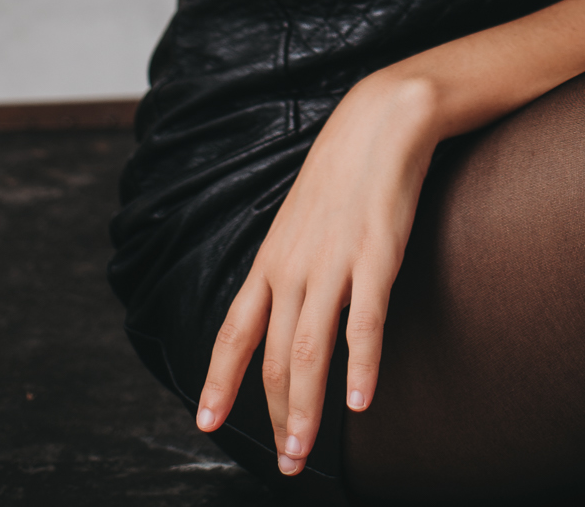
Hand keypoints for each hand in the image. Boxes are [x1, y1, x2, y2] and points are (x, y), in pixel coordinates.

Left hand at [194, 67, 440, 476]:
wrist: (379, 121)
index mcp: (272, 259)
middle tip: (287, 463)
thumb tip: (294, 311)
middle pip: (276, 357)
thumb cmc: (344, 173)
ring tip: (303, 454)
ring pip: (309, 351)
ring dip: (304, 411)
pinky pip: (363, 322)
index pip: (234, 331)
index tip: (205, 423)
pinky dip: (360, 366)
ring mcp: (333, 262)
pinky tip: (360, 402)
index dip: (218, 379)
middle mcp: (293, 267)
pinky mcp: (376, 255)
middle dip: (276, 417)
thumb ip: (295, 267)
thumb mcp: (301, 220)